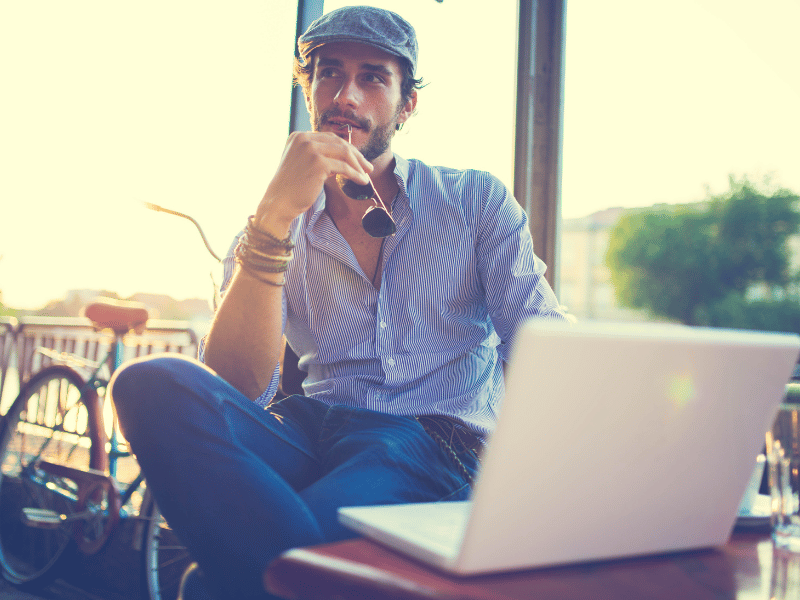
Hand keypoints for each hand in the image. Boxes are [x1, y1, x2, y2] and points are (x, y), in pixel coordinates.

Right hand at [255, 131, 372, 235]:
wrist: (279, 202)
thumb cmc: (291, 188)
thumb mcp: (302, 164)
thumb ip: (319, 157)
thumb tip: (344, 160)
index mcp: (298, 136)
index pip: (329, 138)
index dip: (346, 148)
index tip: (358, 159)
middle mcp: (304, 139)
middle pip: (339, 143)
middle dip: (356, 155)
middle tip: (368, 167)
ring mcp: (310, 149)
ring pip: (344, 153)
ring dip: (358, 164)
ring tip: (367, 174)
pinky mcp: (318, 163)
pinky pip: (344, 167)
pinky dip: (355, 174)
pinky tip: (362, 181)